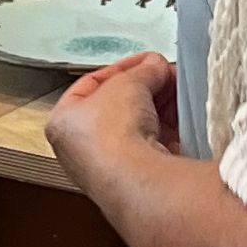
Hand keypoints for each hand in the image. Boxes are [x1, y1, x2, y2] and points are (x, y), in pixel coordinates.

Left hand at [46, 53, 178, 191]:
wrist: (137, 181)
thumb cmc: (113, 134)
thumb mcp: (128, 82)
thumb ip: (144, 70)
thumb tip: (156, 66)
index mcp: (63, 122)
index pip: (92, 85)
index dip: (122, 69)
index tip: (145, 62)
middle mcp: (82, 150)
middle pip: (119, 107)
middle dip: (146, 89)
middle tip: (165, 75)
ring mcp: (110, 169)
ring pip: (138, 129)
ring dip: (160, 109)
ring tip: (179, 94)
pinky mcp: (137, 183)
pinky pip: (153, 150)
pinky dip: (168, 134)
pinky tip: (183, 119)